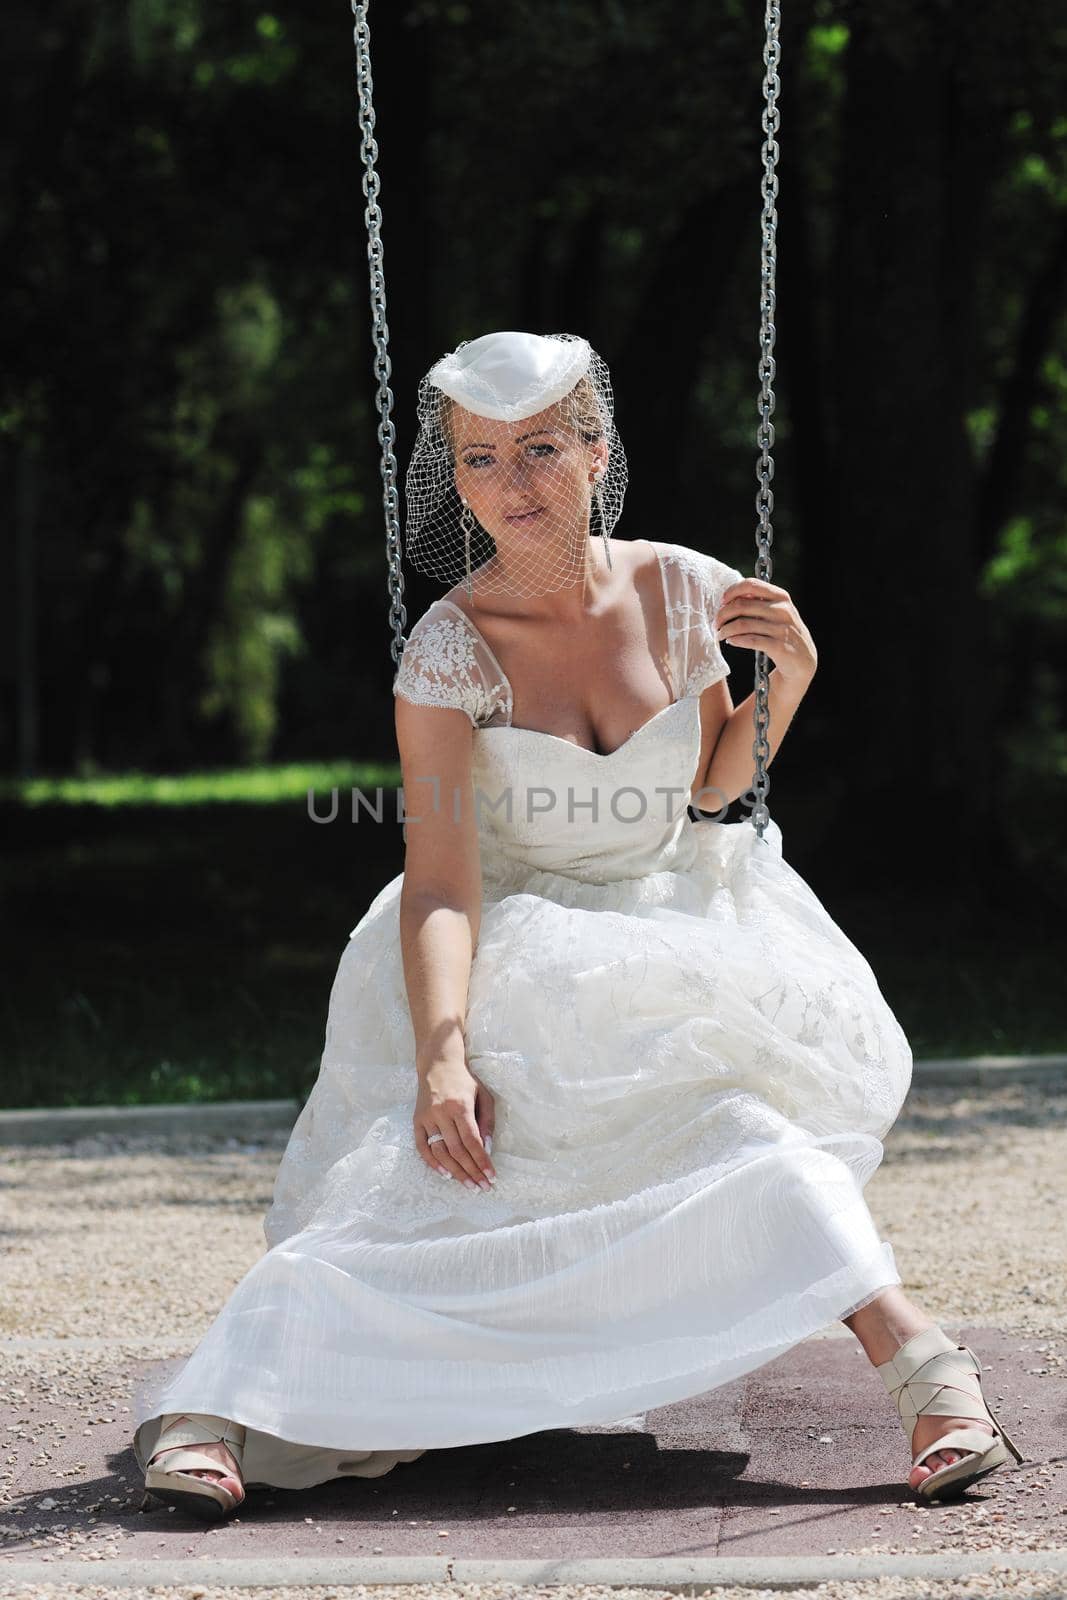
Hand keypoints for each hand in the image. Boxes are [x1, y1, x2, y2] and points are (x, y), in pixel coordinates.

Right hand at [414, 1056, 496, 1189]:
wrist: (437, 1064)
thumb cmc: (465, 1081)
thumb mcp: (483, 1095)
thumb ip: (487, 1121)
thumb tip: (488, 1148)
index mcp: (460, 1106)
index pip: (472, 1141)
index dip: (481, 1161)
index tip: (491, 1176)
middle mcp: (441, 1113)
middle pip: (457, 1150)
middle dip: (471, 1171)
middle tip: (482, 1187)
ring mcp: (427, 1118)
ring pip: (440, 1152)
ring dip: (455, 1172)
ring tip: (468, 1185)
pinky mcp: (417, 1121)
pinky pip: (422, 1147)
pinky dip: (432, 1163)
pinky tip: (445, 1174)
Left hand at [715, 578, 816, 684]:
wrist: (803, 660)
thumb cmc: (783, 633)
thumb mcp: (777, 612)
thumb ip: (759, 602)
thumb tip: (730, 596)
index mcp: (781, 596)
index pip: (751, 585)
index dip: (731, 592)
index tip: (722, 602)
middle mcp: (782, 610)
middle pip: (741, 605)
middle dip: (722, 614)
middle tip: (716, 623)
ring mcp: (782, 629)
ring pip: (742, 624)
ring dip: (725, 630)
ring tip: (720, 635)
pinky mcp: (779, 647)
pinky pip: (750, 640)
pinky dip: (736, 640)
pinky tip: (731, 642)